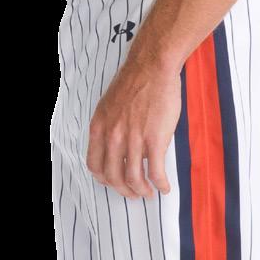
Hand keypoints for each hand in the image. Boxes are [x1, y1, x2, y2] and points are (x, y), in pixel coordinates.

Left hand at [86, 58, 181, 198]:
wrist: (152, 65)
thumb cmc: (134, 81)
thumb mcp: (109, 105)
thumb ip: (110, 127)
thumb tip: (117, 145)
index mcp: (100, 128)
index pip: (94, 165)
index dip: (104, 179)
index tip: (113, 182)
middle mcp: (113, 136)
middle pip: (113, 177)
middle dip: (123, 191)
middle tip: (133, 194)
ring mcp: (133, 139)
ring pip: (133, 179)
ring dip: (141, 191)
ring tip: (149, 193)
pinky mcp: (154, 140)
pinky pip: (155, 172)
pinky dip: (160, 184)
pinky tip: (164, 187)